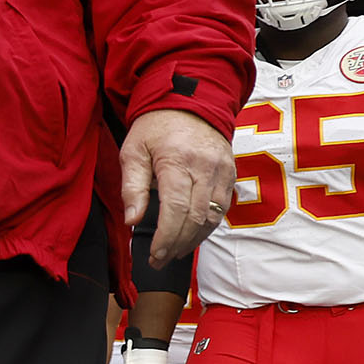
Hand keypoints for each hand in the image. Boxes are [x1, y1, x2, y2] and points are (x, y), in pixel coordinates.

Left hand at [121, 108, 235, 267]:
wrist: (189, 103)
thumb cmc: (155, 128)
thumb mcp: (133, 151)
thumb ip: (132, 187)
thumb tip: (132, 220)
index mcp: (177, 160)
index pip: (176, 208)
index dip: (167, 237)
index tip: (155, 254)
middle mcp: (205, 167)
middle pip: (196, 218)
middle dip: (178, 244)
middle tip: (160, 259)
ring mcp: (222, 172)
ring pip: (213, 218)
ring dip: (194, 240)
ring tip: (173, 251)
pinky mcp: (231, 175)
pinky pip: (222, 208)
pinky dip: (206, 226)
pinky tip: (190, 234)